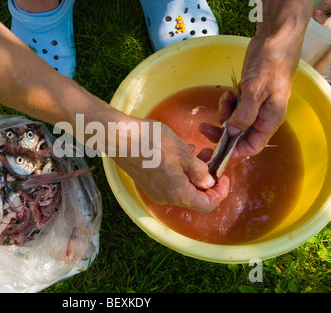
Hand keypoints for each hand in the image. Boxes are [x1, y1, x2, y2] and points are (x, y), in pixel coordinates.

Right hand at [112, 119, 228, 212]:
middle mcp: (166, 198)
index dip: (220, 192)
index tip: (224, 176)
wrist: (119, 137)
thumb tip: (208, 182)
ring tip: (195, 150)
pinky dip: (179, 171)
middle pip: (194, 197)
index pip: (208, 205)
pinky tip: (177, 152)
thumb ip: (200, 171)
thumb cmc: (151, 143)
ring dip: (192, 172)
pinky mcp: (146, 182)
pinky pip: (169, 182)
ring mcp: (154, 191)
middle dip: (206, 179)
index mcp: (179, 194)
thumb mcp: (184, 153)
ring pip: (182, 188)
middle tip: (210, 157)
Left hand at [202, 35, 300, 157]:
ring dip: (224, 113)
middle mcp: (264, 115)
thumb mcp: (255, 91)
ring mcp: (256, 104)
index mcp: (270, 119)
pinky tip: (228, 92)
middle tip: (203, 127)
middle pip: (240, 135)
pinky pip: (234, 106)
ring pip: (235, 120)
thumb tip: (232, 133)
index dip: (234, 150)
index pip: (252, 146)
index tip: (216, 147)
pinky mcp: (249, 93)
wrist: (274, 37)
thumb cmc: (270, 63)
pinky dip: (227, 102)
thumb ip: (244, 115)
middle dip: (222, 131)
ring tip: (224, 99)